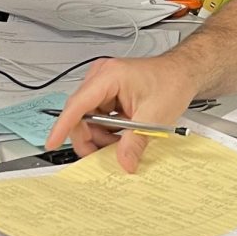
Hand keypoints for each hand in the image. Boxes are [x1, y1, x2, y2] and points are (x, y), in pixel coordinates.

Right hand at [45, 55, 193, 172]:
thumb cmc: (173, 81)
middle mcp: (102, 76)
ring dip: (101, 135)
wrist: (184, 73)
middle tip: (106, 154)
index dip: (63, 126)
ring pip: (88, 119)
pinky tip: (122, 134)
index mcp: (110, 76)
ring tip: (122, 141)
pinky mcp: (108, 92)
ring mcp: (104, 84)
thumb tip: (123, 162)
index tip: (52, 143)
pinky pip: (97, 116)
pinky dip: (107, 129)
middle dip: (92, 138)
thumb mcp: (155, 116)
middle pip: (80, 115)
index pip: (78, 104)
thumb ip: (135, 142)